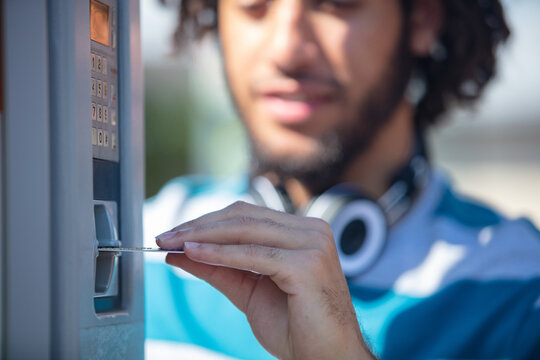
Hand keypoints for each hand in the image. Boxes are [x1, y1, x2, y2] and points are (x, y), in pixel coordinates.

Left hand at [157, 201, 374, 359]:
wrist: (327, 359)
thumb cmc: (296, 328)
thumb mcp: (248, 291)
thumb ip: (218, 268)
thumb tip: (180, 252)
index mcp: (302, 232)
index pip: (247, 215)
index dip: (207, 221)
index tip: (174, 234)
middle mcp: (311, 231)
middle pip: (244, 217)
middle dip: (199, 226)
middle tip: (164, 237)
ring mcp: (313, 244)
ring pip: (246, 230)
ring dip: (203, 236)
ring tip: (172, 243)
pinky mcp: (307, 264)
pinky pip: (253, 255)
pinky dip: (219, 253)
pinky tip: (193, 253)